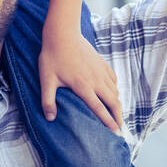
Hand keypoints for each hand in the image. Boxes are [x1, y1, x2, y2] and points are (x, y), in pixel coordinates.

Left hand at [39, 18, 123, 132]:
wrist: (62, 33)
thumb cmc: (52, 57)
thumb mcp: (47, 80)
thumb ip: (48, 100)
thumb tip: (50, 119)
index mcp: (83, 86)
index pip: (100, 109)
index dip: (109, 122)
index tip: (116, 133)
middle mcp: (96, 80)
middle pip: (114, 102)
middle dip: (119, 117)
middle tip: (119, 129)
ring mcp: (101, 70)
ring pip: (115, 91)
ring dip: (117, 103)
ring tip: (115, 113)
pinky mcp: (102, 62)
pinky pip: (113, 79)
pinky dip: (115, 88)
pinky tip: (111, 92)